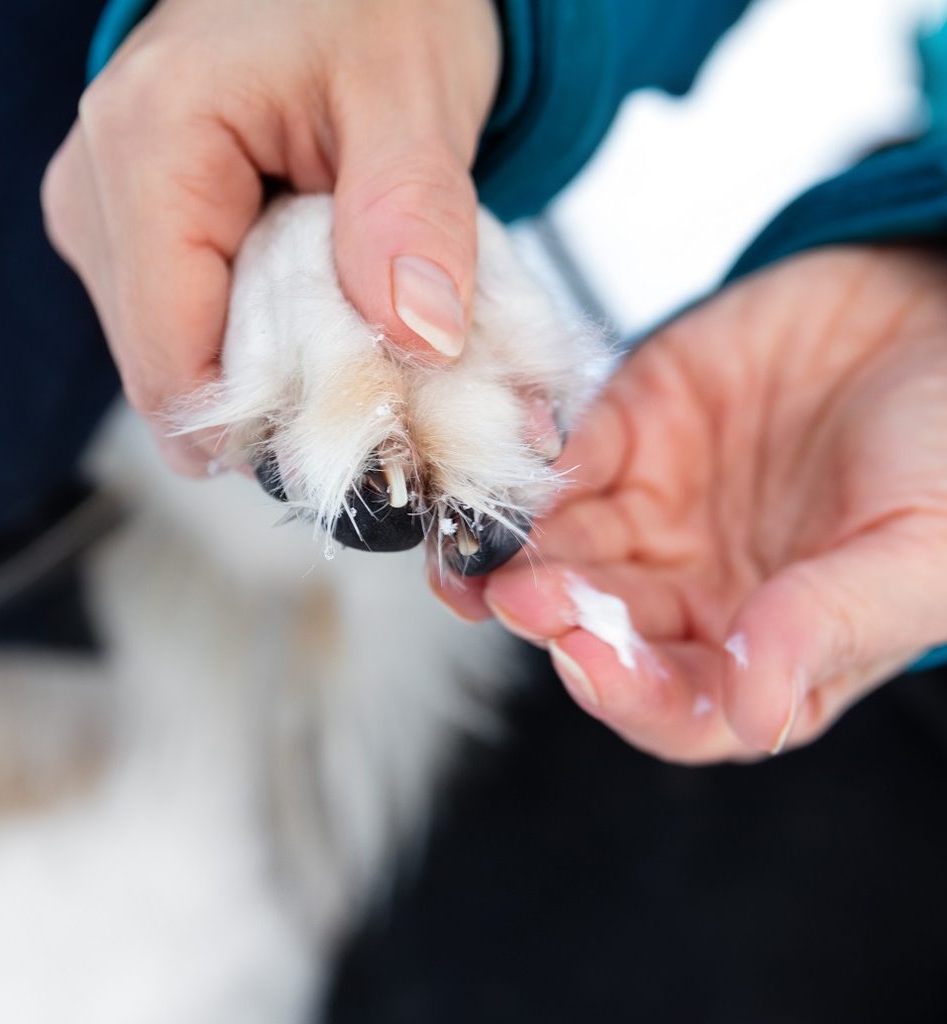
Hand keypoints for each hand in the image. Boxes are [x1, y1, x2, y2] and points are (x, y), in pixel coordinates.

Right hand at [42, 0, 498, 472]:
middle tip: (383, 366)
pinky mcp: (139, 249)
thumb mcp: (412, 90)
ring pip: (188, 370)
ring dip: (284, 375)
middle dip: (286, 399)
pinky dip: (272, 350)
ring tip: (356, 316)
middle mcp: (97, 198)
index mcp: (147, 151)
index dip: (272, 423)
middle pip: (177, 379)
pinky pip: (199, 341)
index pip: (174, 366)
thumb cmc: (367, 5)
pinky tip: (323, 305)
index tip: (369, 424)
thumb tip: (416, 342)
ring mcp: (109, 228)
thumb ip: (411, 213)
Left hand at [437, 247, 946, 761]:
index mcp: (764, 650)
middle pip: (597, 629)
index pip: (674, 704)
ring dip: (514, 552)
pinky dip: (531, 467)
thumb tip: (756, 712)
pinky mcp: (631, 431)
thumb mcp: (916, 553)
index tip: (588, 661)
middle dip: (552, 617)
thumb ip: (827, 627)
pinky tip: (507, 463)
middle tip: (516, 592)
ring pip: (562, 551)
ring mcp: (655, 512)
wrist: (942, 317)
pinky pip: (565, 460)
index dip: (624, 694)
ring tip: (478, 541)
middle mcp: (693, 591)